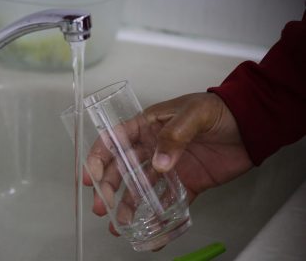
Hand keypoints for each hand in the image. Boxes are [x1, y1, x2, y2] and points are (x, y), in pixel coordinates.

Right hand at [83, 92, 252, 235]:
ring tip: (120, 224)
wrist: (250, 126)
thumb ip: (175, 135)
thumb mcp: (194, 114)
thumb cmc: (219, 110)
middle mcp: (152, 148)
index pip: (114, 140)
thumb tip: (159, 163)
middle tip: (102, 207)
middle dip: (108, 188)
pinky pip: (168, 201)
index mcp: (148, 126)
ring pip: (141, 189)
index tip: (91, 177)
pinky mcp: (186, 183)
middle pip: (122, 169)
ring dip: (128, 206)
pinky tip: (151, 230)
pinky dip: (159, 217)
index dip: (98, 158)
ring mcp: (168, 167)